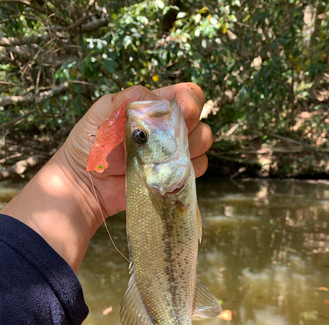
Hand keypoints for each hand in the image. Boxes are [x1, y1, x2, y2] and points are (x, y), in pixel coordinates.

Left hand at [2, 83, 212, 271]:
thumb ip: (125, 100)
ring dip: (190, 149)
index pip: (188, 96)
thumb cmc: (90, 145)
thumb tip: (151, 97)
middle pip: (200, 121)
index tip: (182, 113)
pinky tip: (165, 172)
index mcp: (155, 108)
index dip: (191, 102)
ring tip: (162, 157)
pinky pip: (196, 169)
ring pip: (202, 145)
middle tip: (168, 139)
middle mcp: (169, 129)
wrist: (86, 184)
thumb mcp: (100, 114)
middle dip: (191, 128)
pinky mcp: (173, 176)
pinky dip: (187, 170)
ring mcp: (173, 154)